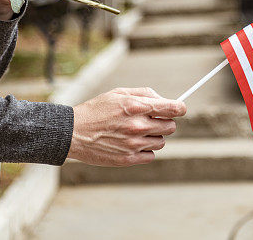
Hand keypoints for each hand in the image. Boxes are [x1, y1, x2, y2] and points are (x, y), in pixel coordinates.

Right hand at [68, 87, 186, 165]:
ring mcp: (134, 144)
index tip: (180, 108)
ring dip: (155, 136)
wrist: (73, 133)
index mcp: (136, 107)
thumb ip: (144, 94)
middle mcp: (137, 126)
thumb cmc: (96, 110)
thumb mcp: (118, 93)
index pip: (172, 108)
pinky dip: (146, 150)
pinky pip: (151, 155)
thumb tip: (163, 100)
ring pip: (162, 142)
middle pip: (171, 126)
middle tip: (152, 120)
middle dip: (165, 122)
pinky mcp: (128, 159)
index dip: (180, 108)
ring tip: (138, 132)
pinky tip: (132, 143)